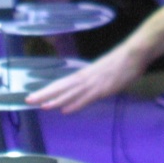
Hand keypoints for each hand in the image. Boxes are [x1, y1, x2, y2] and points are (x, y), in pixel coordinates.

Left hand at [26, 43, 146, 113]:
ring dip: (56, 100)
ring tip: (41, 106)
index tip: (34, 95)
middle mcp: (86, 77)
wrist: (135, 53)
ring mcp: (95, 83)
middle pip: (62, 87)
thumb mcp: (103, 71)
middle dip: (45, 94)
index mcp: (85, 73)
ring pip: (71, 93)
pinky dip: (76, 104)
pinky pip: (87, 98)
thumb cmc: (122, 61)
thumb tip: (83, 92)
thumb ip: (93, 82)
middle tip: (28, 100)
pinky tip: (66, 110)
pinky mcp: (104, 88)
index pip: (63, 83)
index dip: (48, 90)